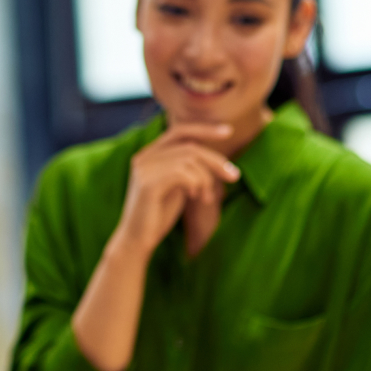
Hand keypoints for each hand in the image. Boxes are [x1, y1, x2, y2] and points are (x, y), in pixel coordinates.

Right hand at [116, 123, 239, 257]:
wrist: (136, 241)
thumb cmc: (158, 215)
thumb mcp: (176, 186)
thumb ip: (187, 168)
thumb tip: (213, 159)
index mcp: (149, 154)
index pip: (180, 131)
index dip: (205, 129)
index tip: (229, 132)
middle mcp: (143, 157)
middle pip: (189, 146)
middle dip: (216, 160)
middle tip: (234, 176)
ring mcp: (143, 168)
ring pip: (189, 159)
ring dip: (207, 179)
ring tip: (207, 198)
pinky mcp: (147, 183)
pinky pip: (182, 173)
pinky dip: (197, 183)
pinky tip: (196, 197)